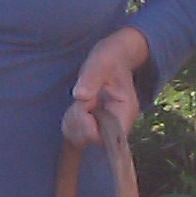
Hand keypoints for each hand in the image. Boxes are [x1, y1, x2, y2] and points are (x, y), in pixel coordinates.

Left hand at [63, 26, 149, 147]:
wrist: (114, 55)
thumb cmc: (111, 57)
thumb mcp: (101, 62)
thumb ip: (91, 77)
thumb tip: (80, 95)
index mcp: (125, 111)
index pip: (109, 136)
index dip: (91, 128)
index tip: (84, 106)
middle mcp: (117, 123)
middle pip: (93, 141)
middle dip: (78, 123)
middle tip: (79, 102)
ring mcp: (105, 125)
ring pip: (82, 140)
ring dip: (72, 123)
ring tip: (77, 103)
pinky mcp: (94, 124)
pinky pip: (77, 134)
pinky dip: (70, 123)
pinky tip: (74, 107)